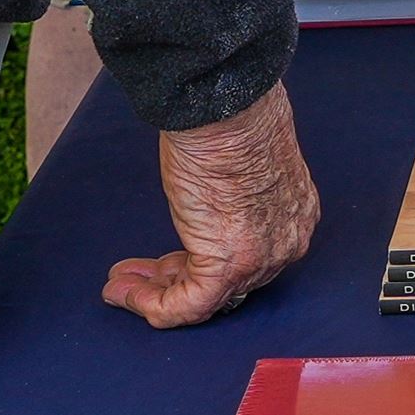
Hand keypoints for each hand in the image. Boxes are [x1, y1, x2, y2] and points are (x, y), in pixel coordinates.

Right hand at [104, 83, 319, 328]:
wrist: (227, 109)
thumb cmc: (234, 121)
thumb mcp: (245, 165)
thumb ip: (238, 195)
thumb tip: (215, 201)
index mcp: (295, 213)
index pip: (249, 258)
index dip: (203, 261)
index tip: (167, 261)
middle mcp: (286, 242)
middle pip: (226, 281)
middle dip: (174, 278)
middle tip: (137, 277)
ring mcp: (260, 258)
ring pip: (203, 297)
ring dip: (153, 293)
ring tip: (119, 284)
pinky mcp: (229, 265)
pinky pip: (187, 305)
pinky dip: (150, 304)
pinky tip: (123, 290)